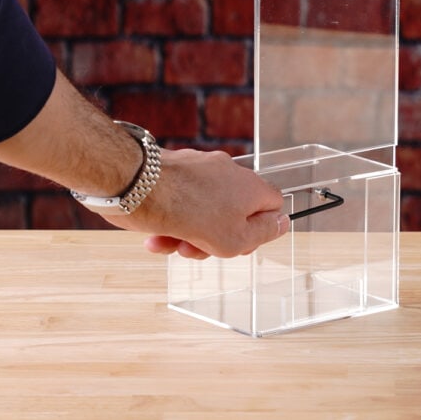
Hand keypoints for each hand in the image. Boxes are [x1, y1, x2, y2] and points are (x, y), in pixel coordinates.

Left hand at [103, 148, 288, 259]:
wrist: (137, 184)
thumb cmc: (187, 211)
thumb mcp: (234, 239)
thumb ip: (262, 233)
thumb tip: (283, 223)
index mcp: (250, 187)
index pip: (273, 205)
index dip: (260, 230)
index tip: (241, 245)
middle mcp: (229, 173)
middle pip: (235, 213)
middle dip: (216, 238)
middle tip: (199, 250)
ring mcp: (202, 170)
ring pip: (206, 211)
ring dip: (190, 235)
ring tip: (171, 244)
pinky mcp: (176, 172)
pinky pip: (183, 202)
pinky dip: (173, 221)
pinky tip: (156, 237)